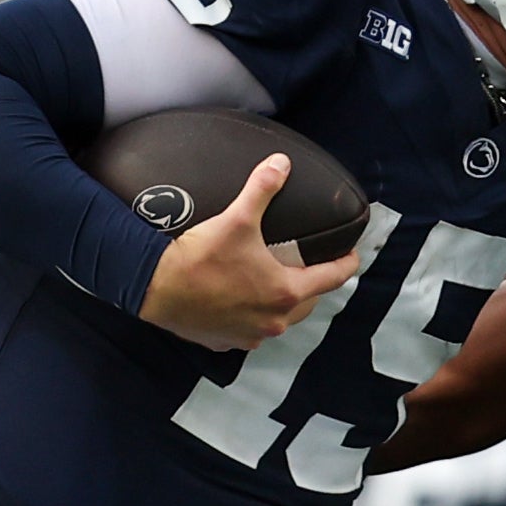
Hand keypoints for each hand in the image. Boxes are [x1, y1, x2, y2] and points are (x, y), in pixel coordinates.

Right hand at [137, 153, 360, 351]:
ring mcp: (249, 336)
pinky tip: (239, 301)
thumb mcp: (238, 218)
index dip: (346, 263)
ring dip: (280, 303)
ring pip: (278, 320)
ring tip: (274, 283)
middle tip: (309, 266)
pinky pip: (247, 330)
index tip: (351, 254)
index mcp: (285, 292)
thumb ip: (263, 189)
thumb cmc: (200, 258)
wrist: (154, 287)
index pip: (332, 278)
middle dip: (312, 285)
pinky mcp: (224, 341)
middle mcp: (273, 321)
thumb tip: (281, 163)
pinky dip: (249, 316)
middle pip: (307, 303)